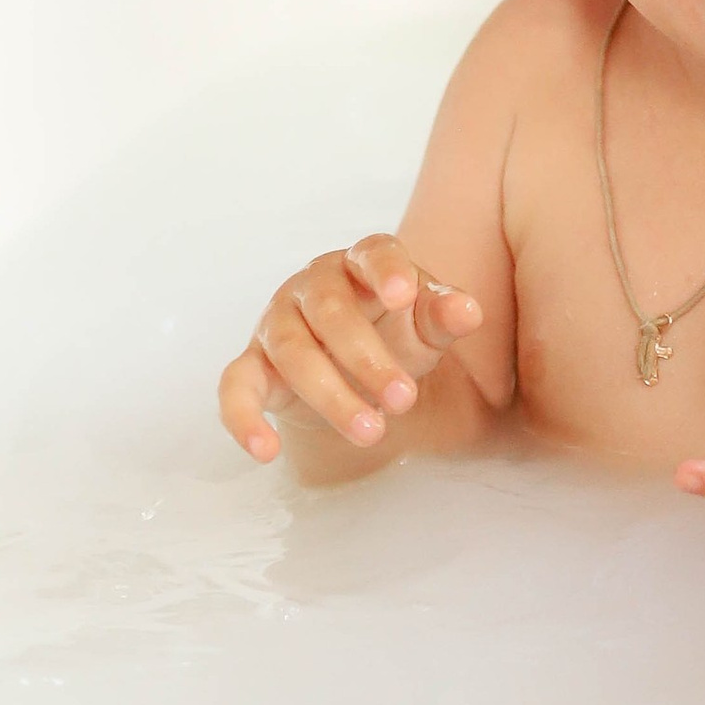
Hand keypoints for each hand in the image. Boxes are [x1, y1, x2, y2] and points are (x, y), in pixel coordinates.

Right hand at [220, 234, 483, 462]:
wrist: (351, 365)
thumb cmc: (393, 331)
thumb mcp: (425, 325)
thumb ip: (444, 315)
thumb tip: (468, 312)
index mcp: (360, 264)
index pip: (372, 252)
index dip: (386, 270)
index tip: (405, 295)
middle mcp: (311, 287)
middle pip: (330, 310)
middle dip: (367, 357)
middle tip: (404, 400)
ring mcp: (276, 323)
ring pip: (291, 351)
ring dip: (330, 395)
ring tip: (373, 433)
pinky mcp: (252, 365)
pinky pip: (235, 387)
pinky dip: (244, 419)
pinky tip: (266, 452)